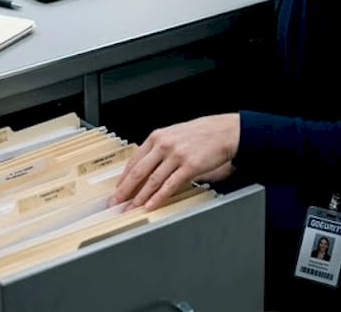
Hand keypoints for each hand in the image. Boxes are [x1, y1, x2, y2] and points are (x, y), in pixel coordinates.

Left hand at [111, 114, 239, 209]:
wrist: (224, 131)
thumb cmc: (201, 133)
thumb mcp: (174, 135)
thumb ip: (158, 149)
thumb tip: (144, 170)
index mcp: (157, 137)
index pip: (134, 161)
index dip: (123, 178)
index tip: (116, 190)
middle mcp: (164, 145)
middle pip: (138, 172)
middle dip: (125, 190)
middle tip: (116, 203)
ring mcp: (176, 155)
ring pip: (152, 180)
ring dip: (139, 198)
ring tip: (131, 209)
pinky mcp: (189, 166)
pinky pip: (170, 185)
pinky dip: (159, 197)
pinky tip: (151, 206)